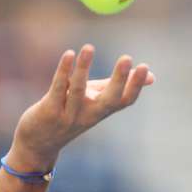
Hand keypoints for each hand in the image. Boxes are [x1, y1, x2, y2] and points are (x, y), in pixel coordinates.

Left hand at [10, 44, 154, 169]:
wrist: (38, 143)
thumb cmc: (71, 114)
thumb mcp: (96, 102)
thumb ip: (119, 87)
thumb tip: (152, 76)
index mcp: (102, 111)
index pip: (124, 101)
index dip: (135, 86)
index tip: (144, 67)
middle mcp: (88, 115)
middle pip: (108, 100)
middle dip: (119, 80)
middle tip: (128, 58)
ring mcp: (68, 114)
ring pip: (77, 90)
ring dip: (83, 68)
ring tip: (89, 47)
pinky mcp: (49, 110)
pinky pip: (57, 88)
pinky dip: (64, 71)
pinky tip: (69, 54)